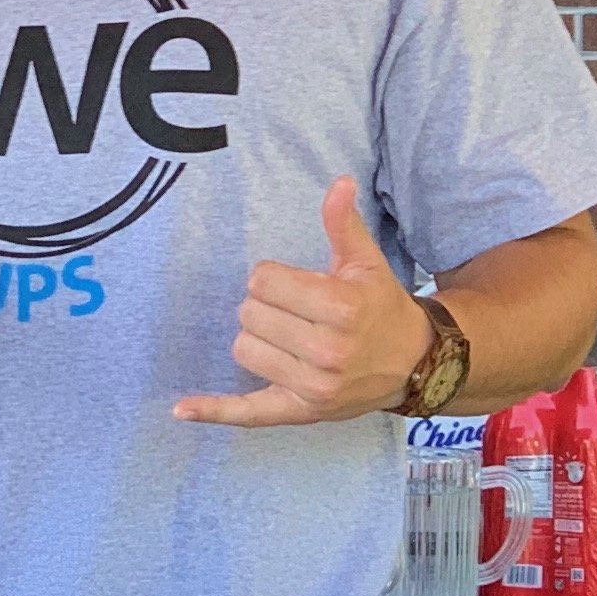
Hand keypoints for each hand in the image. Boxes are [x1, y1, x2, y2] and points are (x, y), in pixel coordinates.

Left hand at [173, 177, 432, 428]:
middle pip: (249, 314)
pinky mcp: (300, 411)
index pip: (263, 281)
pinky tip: (181, 408)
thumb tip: (339, 182)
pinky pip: (248, 413)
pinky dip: (213, 411)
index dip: (272, 278)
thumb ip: (344, 224)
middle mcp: (328, 350)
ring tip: (288, 338)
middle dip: (265, 306)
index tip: (295, 285)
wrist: (415, 364)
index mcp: (342, 308)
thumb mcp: (366, 263)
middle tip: (295, 312)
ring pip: (244, 349)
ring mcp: (314, 386)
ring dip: (257, 339)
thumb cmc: (382, 307)